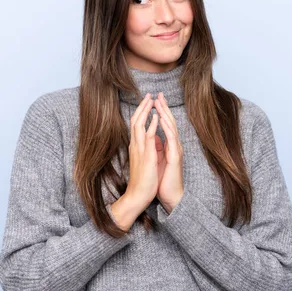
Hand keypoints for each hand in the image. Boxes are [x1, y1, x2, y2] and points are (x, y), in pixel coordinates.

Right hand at [126, 92, 160, 211]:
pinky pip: (148, 137)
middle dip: (142, 106)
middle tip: (148, 94)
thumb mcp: (144, 161)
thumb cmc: (142, 181)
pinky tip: (156, 116)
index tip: (146, 101)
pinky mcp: (146, 156)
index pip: (135, 125)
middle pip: (135, 120)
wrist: (137, 196)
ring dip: (146, 111)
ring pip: (139, 125)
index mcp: (135, 146)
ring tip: (151, 99)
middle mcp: (135, 145)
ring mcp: (140, 150)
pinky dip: (151, 125)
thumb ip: (146, 149)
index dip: (140, 112)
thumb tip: (152, 140)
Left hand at [154, 92, 183, 213]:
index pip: (165, 124)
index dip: (160, 111)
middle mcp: (174, 145)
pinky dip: (167, 128)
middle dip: (163, 107)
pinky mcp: (175, 157)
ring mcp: (176, 150)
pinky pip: (171, 139)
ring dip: (165, 114)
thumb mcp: (158, 159)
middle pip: (169, 122)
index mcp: (169, 145)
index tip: (154, 99)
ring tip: (160, 102)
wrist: (171, 196)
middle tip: (158, 94)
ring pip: (171, 127)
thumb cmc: (164, 180)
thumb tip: (153, 136)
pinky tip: (162, 120)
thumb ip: (157, 147)